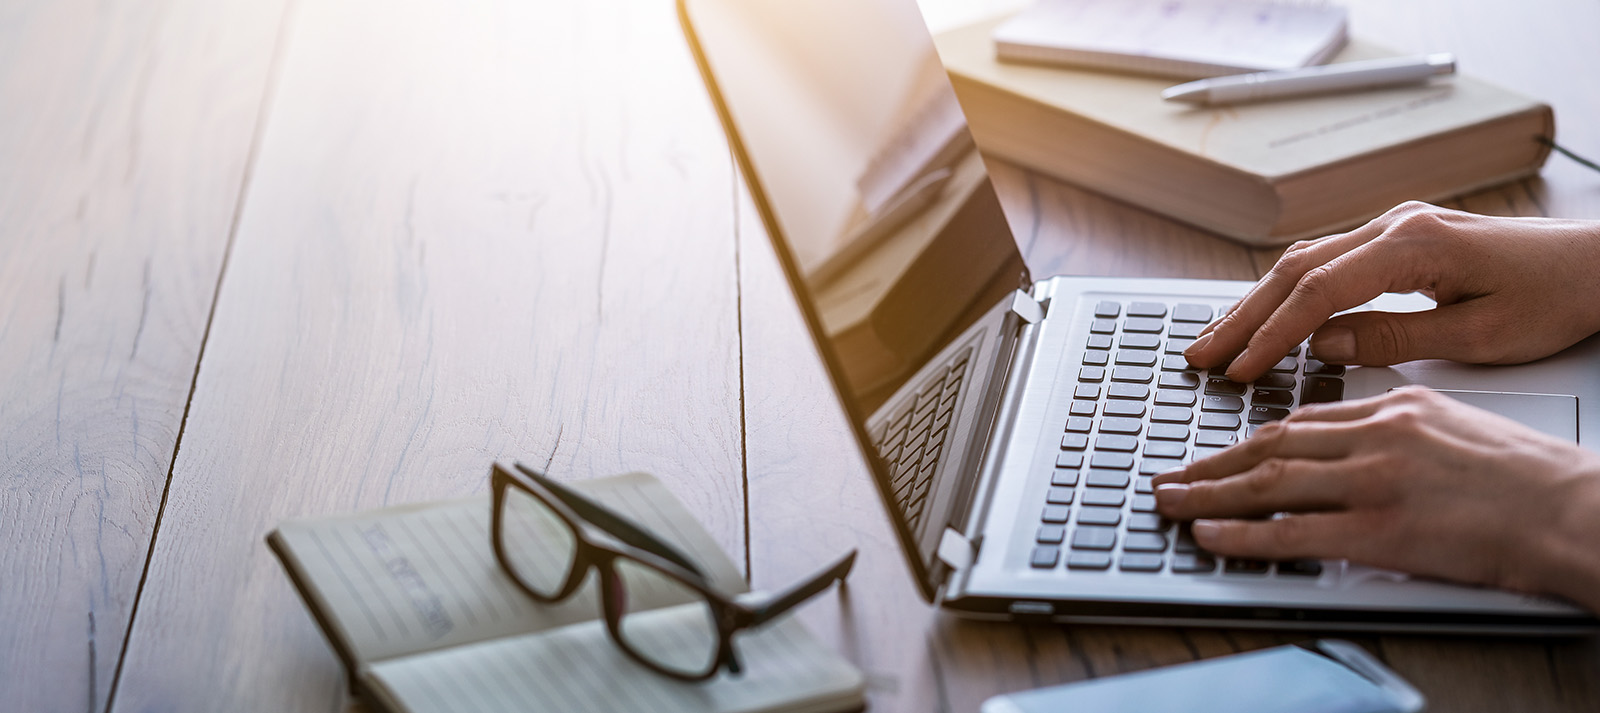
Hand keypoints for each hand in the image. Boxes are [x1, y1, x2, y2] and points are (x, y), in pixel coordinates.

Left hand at [1151, 388, 1599, 610]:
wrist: (1573, 510)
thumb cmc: (1528, 478)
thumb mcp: (1454, 425)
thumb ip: (1397, 428)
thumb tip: (1351, 442)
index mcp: (1395, 407)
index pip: (1301, 421)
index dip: (1249, 439)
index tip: (1217, 452)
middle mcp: (1376, 435)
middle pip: (1272, 446)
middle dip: (1212, 463)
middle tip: (1171, 476)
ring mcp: (1375, 481)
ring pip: (1269, 483)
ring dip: (1209, 494)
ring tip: (1170, 502)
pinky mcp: (1380, 528)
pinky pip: (1292, 532)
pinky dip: (1241, 534)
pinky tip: (1209, 534)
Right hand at [1184, 202, 1599, 382]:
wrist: (1597, 265)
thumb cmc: (1554, 299)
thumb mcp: (1479, 336)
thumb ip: (1393, 338)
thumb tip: (1324, 346)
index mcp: (1414, 245)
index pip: (1320, 291)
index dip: (1273, 335)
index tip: (1241, 370)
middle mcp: (1395, 226)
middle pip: (1295, 270)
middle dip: (1243, 317)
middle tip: (1201, 356)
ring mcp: (1393, 227)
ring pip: (1302, 261)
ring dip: (1256, 303)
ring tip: (1217, 340)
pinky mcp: (1396, 238)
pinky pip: (1325, 262)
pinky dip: (1286, 291)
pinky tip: (1263, 315)